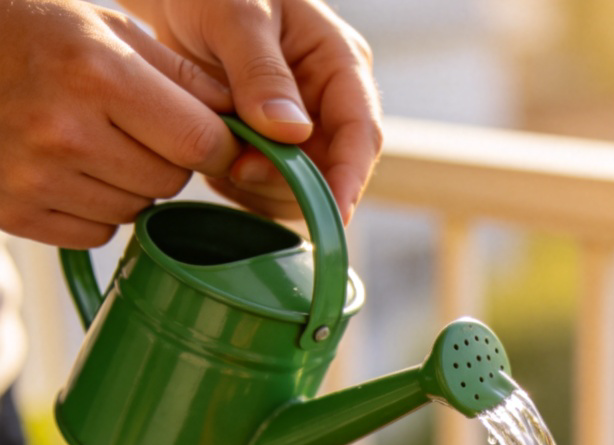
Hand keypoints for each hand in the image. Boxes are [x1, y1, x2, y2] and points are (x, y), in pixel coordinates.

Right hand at [0, 0, 238, 246]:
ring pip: (138, 212)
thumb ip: (183, 74)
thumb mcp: (105, 24)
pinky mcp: (15, 212)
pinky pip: (97, 234)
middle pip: (172, 181)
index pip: (202, 142)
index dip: (220, 145)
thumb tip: (251, 121)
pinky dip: (94, 210)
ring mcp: (35, 176)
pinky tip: (64, 168)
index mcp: (95, 70)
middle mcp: (65, 129)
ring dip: (131, 185)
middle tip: (130, 124)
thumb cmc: (29, 28)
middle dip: (167, 159)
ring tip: (91, 140)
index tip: (213, 137)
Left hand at [135, 0, 382, 222]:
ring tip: (217, 156)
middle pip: (333, 171)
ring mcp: (302, 130)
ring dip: (261, 188)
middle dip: (290, 184)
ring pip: (302, 188)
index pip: (361, 134)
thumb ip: (261, 72)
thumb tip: (292, 134)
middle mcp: (329, 104)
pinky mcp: (271, 148)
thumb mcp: (235, 12)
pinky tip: (213, 160)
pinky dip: (242, 188)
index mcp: (341, 64)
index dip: (349, 180)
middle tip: (236, 168)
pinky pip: (269, 188)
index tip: (332, 217)